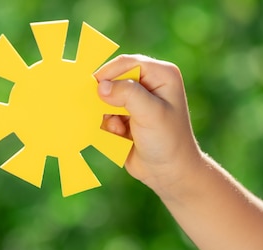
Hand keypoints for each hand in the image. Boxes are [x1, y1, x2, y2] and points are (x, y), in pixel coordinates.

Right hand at [95, 54, 202, 199]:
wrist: (168, 172)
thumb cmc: (167, 141)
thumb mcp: (150, 114)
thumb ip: (128, 95)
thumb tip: (101, 86)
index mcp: (161, 74)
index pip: (127, 63)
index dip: (108, 74)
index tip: (94, 89)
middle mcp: (148, 83)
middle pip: (114, 78)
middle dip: (105, 96)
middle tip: (104, 112)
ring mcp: (135, 100)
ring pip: (106, 97)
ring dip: (105, 113)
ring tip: (117, 128)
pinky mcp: (125, 116)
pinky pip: (104, 113)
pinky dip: (106, 124)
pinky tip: (119, 135)